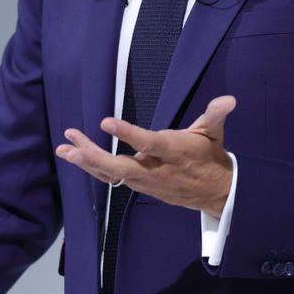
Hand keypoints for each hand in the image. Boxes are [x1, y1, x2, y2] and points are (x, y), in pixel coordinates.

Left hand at [56, 95, 236, 217]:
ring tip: (64, 148)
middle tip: (72, 145)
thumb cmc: (210, 156)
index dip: (127, 133)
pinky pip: (112, 178)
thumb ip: (216, 114)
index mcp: (173, 152)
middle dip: (94, 156)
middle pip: (120, 166)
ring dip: (86, 161)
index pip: (147, 143)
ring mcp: (145, 181)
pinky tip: (75, 156)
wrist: (215, 193)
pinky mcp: (139, 185)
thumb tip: (229, 100)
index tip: (106, 121)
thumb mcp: (214, 133)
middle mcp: (155, 169)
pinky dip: (92, 168)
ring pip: (111, 174)